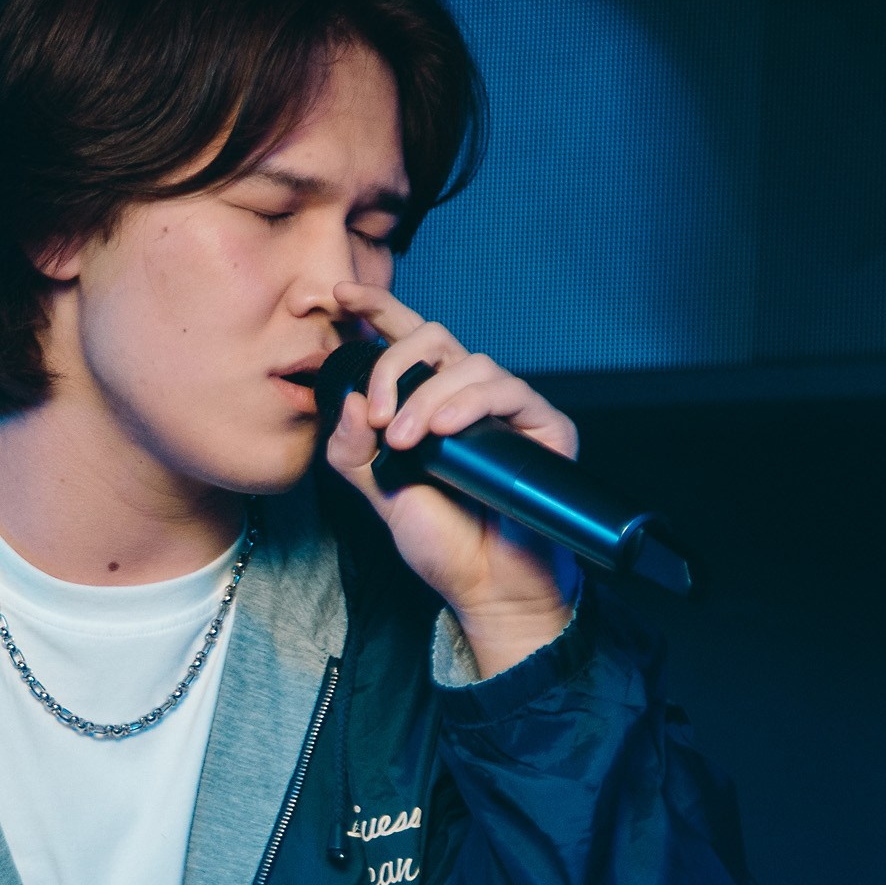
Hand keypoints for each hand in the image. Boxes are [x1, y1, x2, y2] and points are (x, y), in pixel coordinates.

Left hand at [326, 282, 579, 678]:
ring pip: (469, 363)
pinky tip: (446, 429)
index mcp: (430, 405)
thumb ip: (354, 450)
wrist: (485, 588)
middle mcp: (469, 399)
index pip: (405, 342)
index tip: (340, 296)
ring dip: (428, 397)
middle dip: (394, 363)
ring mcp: (508, 411)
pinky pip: (510, 390)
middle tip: (379, 416)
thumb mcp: (380, 494)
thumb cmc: (443, 543)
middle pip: (434, 337)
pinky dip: (471, 403)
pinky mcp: (545, 428)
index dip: (377, 310)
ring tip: (409, 442)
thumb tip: (350, 399)